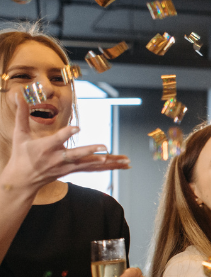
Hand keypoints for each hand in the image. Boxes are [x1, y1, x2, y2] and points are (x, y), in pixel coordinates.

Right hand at [3, 95, 130, 194]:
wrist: (22, 180)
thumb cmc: (22, 156)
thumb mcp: (20, 135)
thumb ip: (21, 114)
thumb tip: (19, 95)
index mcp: (46, 148)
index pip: (58, 139)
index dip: (67, 133)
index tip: (77, 127)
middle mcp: (59, 159)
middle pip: (77, 155)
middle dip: (90, 151)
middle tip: (105, 147)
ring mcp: (68, 167)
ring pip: (91, 165)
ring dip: (109, 162)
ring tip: (125, 161)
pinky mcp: (73, 170)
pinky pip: (94, 169)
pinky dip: (109, 167)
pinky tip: (122, 165)